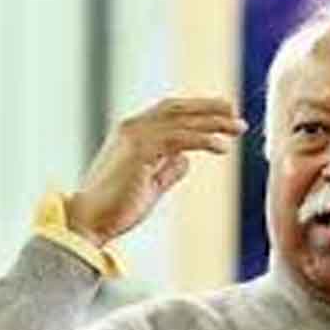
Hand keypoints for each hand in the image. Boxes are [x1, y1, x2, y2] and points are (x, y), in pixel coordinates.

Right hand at [66, 97, 246, 246]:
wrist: (90, 221)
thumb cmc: (117, 208)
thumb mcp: (150, 185)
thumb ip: (167, 170)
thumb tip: (186, 160)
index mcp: (133, 132)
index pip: (170, 112)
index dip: (197, 110)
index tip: (223, 113)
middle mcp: (133, 127)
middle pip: (178, 109)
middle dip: (210, 108)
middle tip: (235, 112)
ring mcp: (135, 136)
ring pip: (182, 121)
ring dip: (214, 123)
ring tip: (238, 128)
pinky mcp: (140, 150)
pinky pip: (180, 139)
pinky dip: (203, 140)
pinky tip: (222, 146)